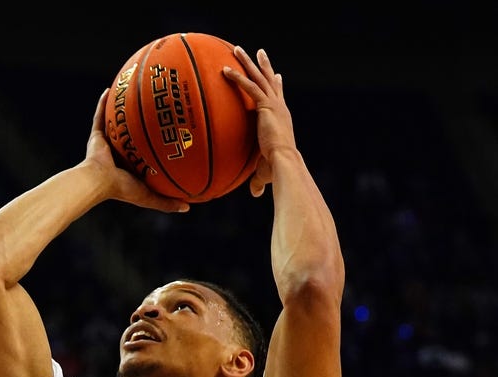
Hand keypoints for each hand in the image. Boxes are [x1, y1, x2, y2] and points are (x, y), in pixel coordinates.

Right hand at [84, 89, 189, 212]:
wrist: (97, 182)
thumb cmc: (121, 189)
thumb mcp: (149, 196)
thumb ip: (167, 202)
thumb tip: (189, 208)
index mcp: (130, 166)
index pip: (145, 152)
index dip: (156, 143)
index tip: (169, 133)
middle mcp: (119, 152)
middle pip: (133, 134)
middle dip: (142, 122)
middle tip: (157, 108)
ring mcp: (107, 143)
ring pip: (116, 122)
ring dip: (122, 109)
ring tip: (134, 92)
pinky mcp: (96, 137)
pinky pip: (100, 115)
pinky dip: (103, 103)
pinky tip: (110, 89)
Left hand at [223, 46, 297, 197]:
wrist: (284, 163)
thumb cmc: (277, 170)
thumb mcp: (265, 172)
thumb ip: (258, 181)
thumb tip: (255, 194)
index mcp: (281, 118)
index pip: (278, 98)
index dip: (276, 86)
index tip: (276, 75)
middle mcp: (279, 107)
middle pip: (270, 80)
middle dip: (263, 66)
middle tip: (258, 52)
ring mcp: (274, 104)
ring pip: (259, 77)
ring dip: (247, 63)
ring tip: (237, 49)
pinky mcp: (266, 106)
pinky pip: (248, 87)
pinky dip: (236, 78)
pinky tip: (225, 69)